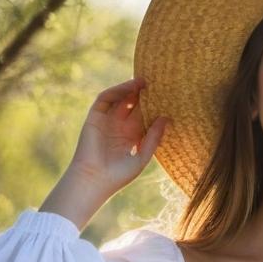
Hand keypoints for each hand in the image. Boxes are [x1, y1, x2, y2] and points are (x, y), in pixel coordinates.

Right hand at [68, 77, 170, 197]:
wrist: (95, 180)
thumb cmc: (119, 175)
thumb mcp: (143, 156)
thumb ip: (153, 137)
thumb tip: (167, 118)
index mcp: (131, 137)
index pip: (144, 117)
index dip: (154, 107)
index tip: (168, 98)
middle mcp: (119, 127)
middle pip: (133, 105)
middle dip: (144, 95)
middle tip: (158, 83)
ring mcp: (107, 121)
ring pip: (120, 99)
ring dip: (131, 89)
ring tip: (145, 81)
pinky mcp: (95, 116)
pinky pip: (106, 98)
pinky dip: (118, 91)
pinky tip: (130, 87)